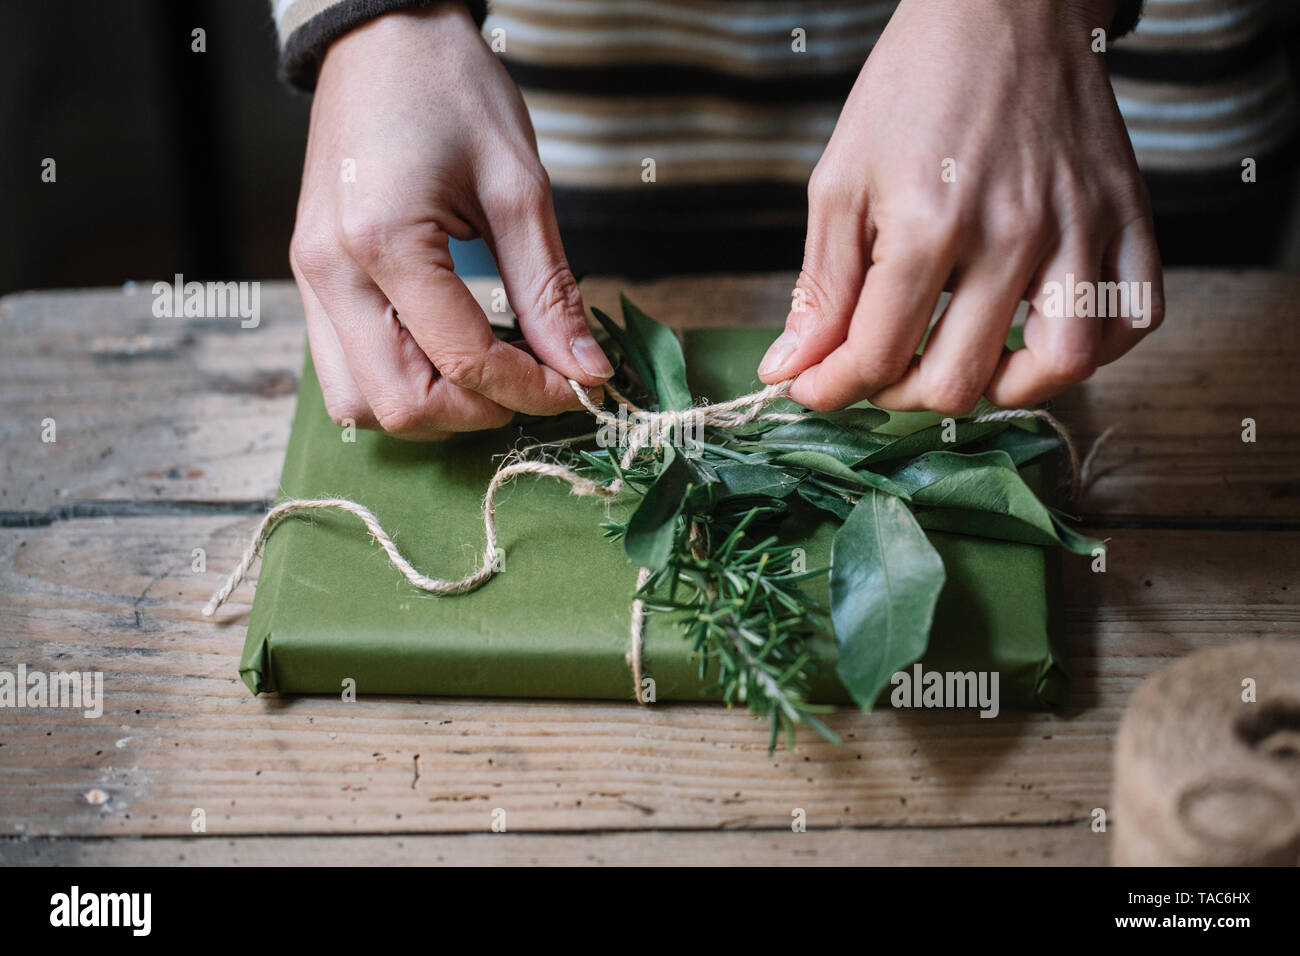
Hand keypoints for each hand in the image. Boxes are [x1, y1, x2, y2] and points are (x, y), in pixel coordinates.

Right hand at [289, 4, 610, 439]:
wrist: (383, 38)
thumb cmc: (451, 91)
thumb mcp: (520, 188)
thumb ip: (550, 292)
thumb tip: (585, 370)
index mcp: (383, 241)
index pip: (463, 361)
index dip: (531, 390)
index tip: (577, 384)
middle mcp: (330, 272)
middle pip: (400, 406)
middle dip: (478, 411)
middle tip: (532, 382)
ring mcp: (309, 280)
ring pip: (359, 404)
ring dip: (431, 406)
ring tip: (486, 368)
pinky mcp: (310, 281)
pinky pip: (343, 371)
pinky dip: (397, 382)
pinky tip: (445, 351)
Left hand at [758, 0, 1162, 413]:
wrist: (1005, 4)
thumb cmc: (914, 87)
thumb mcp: (840, 180)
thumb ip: (820, 285)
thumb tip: (790, 370)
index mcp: (928, 223)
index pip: (876, 354)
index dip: (831, 387)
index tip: (812, 387)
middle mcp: (1012, 233)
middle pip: (960, 379)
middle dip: (901, 396)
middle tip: (882, 372)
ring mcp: (1080, 226)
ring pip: (1061, 366)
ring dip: (1005, 390)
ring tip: (968, 363)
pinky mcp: (1127, 213)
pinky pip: (1137, 316)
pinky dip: (1096, 347)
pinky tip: (1045, 331)